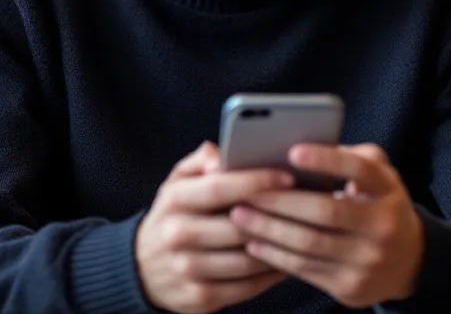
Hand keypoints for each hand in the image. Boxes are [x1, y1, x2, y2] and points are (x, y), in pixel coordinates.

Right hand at [135, 142, 289, 313]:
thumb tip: (220, 153)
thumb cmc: (173, 217)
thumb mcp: (176, 183)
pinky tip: (288, 259)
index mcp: (173, 201)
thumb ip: (199, 162)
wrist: (143, 270)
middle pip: (237, 225)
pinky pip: (247, 286)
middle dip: (275, 215)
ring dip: (279, 246)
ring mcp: (188, 270)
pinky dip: (271, 274)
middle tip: (307, 206)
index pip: (219, 188)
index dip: (256, 181)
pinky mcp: (200, 298)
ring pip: (247, 258)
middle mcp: (177, 235)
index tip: (287, 176)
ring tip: (303, 231)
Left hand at [231, 143, 424, 307]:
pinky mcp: (350, 286)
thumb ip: (351, 156)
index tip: (293, 150)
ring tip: (239, 215)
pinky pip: (305, 269)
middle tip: (245, 191)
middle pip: (325, 210)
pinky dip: (275, 256)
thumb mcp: (379, 177)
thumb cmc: (378, 206)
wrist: (408, 264)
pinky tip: (254, 242)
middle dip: (280, 201)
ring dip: (268, 230)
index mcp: (387, 190)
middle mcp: (382, 226)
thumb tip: (305, 143)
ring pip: (309, 244)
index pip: (359, 169)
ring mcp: (367, 260)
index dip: (327, 159)